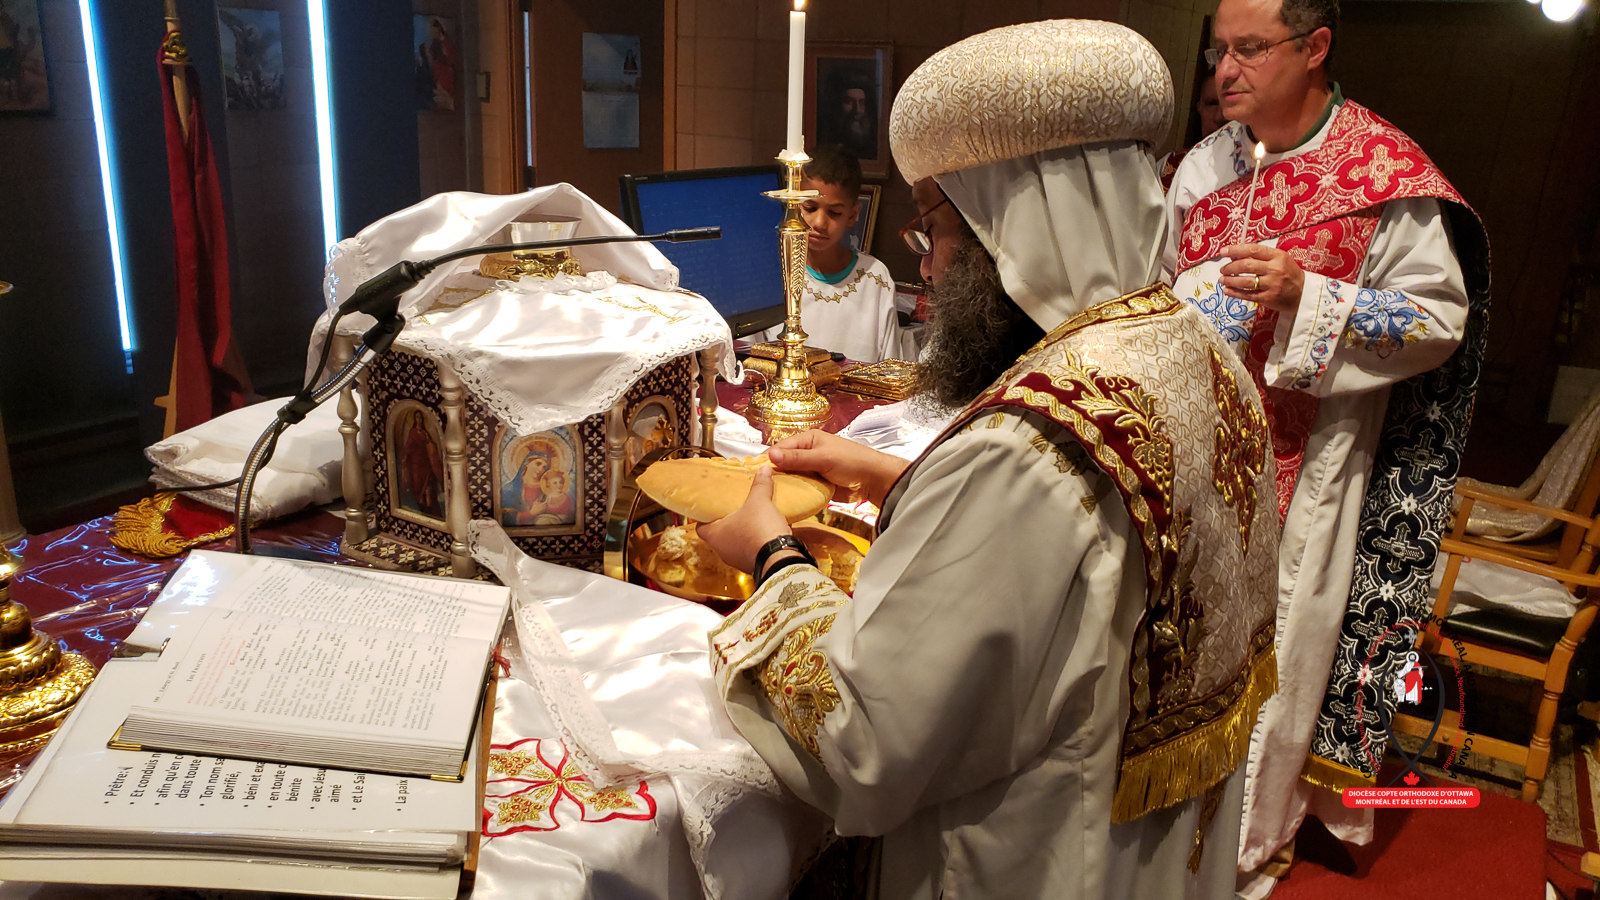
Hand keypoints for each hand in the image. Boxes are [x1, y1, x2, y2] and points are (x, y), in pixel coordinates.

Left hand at [698, 465, 791, 574]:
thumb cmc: (759, 529)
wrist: (780, 558)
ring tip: (751, 519)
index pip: (700, 526)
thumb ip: (760, 485)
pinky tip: (765, 532)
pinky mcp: (752, 566)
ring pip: (735, 544)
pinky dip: (756, 542)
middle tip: (734, 509)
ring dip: (743, 534)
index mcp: (715, 535)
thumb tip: (763, 469)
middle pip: (719, 535)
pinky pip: (750, 551)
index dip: (705, 516)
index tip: (713, 507)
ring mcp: (737, 560)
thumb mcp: (759, 501)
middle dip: (728, 522)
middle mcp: (722, 550)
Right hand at [769, 430, 909, 507]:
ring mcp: (812, 470)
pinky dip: (794, 493)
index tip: (754, 472)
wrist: (873, 480)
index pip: (782, 447)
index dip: (769, 459)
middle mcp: (807, 453)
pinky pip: (801, 488)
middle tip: (758, 487)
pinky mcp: (817, 484)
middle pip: (784, 463)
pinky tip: (783, 501)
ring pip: (791, 477)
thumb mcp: (822, 458)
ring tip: (766, 496)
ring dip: (783, 485)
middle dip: (774, 474)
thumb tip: (771, 455)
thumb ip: (797, 458)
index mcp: (808, 440)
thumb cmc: (851, 462)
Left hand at [1220, 243, 1304, 313]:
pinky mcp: (1268, 298)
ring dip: (1230, 280)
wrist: (1303, 292)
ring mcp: (1271, 284)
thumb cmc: (1289, 273)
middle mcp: (1275, 269)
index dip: (1236, 250)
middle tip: (1223, 269)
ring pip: (1245, 281)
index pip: (1253, 249)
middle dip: (1230, 267)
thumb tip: (1236, 256)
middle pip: (1246, 265)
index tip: (1224, 251)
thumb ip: (1260, 256)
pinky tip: (1227, 290)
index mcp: (1277, 256)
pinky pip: (1247, 295)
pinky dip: (1234, 293)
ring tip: (1222, 279)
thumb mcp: (1279, 259)